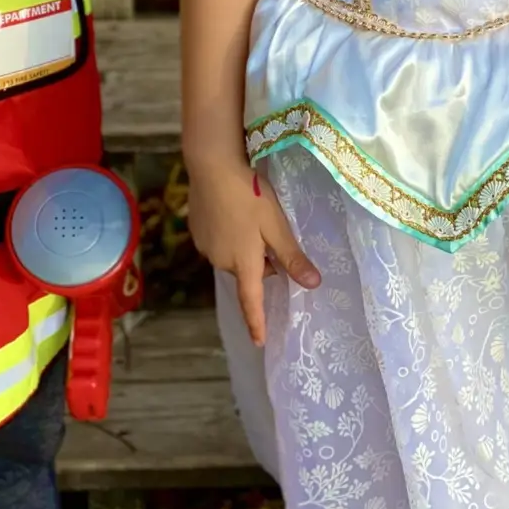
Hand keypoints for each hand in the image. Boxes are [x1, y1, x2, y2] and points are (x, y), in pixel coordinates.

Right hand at [186, 158, 320, 343]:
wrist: (211, 166)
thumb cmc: (249, 195)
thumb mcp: (277, 225)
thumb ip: (292, 257)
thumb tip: (312, 284)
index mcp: (244, 263)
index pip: (252, 302)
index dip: (257, 323)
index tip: (260, 342)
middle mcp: (222, 261)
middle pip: (247, 272)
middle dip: (260, 261)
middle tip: (270, 232)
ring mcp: (205, 247)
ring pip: (232, 256)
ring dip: (243, 247)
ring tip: (248, 216)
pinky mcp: (196, 232)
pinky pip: (218, 242)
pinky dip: (228, 234)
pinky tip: (230, 210)